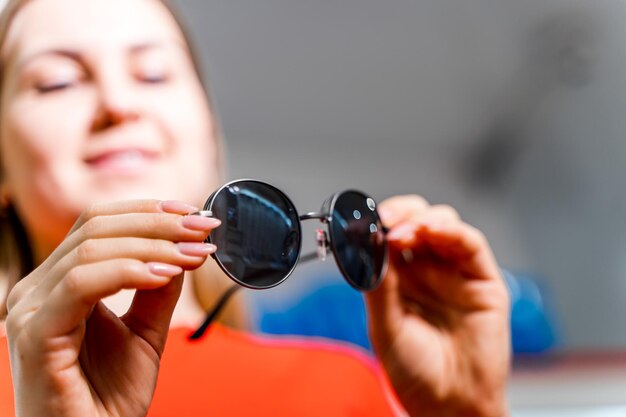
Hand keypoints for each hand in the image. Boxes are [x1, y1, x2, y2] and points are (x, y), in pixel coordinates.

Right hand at [5, 200, 218, 416]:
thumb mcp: (145, 330)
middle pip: (95, 226)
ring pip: (91, 248)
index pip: (97, 222)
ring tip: (194, 254)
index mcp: (59, 283)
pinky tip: (165, 274)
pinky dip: (129, 271)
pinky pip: (81, 284)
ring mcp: (30, 308)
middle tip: (204, 229)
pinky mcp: (34, 332)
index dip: (148, 211)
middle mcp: (37, 288)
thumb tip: (186, 245)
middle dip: (158, 223)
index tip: (195, 213)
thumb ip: (159, 287)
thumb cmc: (110, 397)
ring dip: (153, 245)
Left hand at [365, 196, 509, 416]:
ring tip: (405, 231)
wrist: (450, 403)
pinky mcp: (482, 279)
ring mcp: (454, 272)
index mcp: (398, 279)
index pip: (388, 236)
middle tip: (386, 220)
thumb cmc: (415, 371)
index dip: (379, 223)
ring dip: (423, 219)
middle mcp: (426, 270)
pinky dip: (452, 230)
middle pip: (415, 222)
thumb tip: (368, 246)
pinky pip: (470, 244)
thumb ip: (378, 286)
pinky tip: (433, 230)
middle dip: (400, 213)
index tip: (366, 219)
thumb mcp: (385, 327)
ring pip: (442, 224)